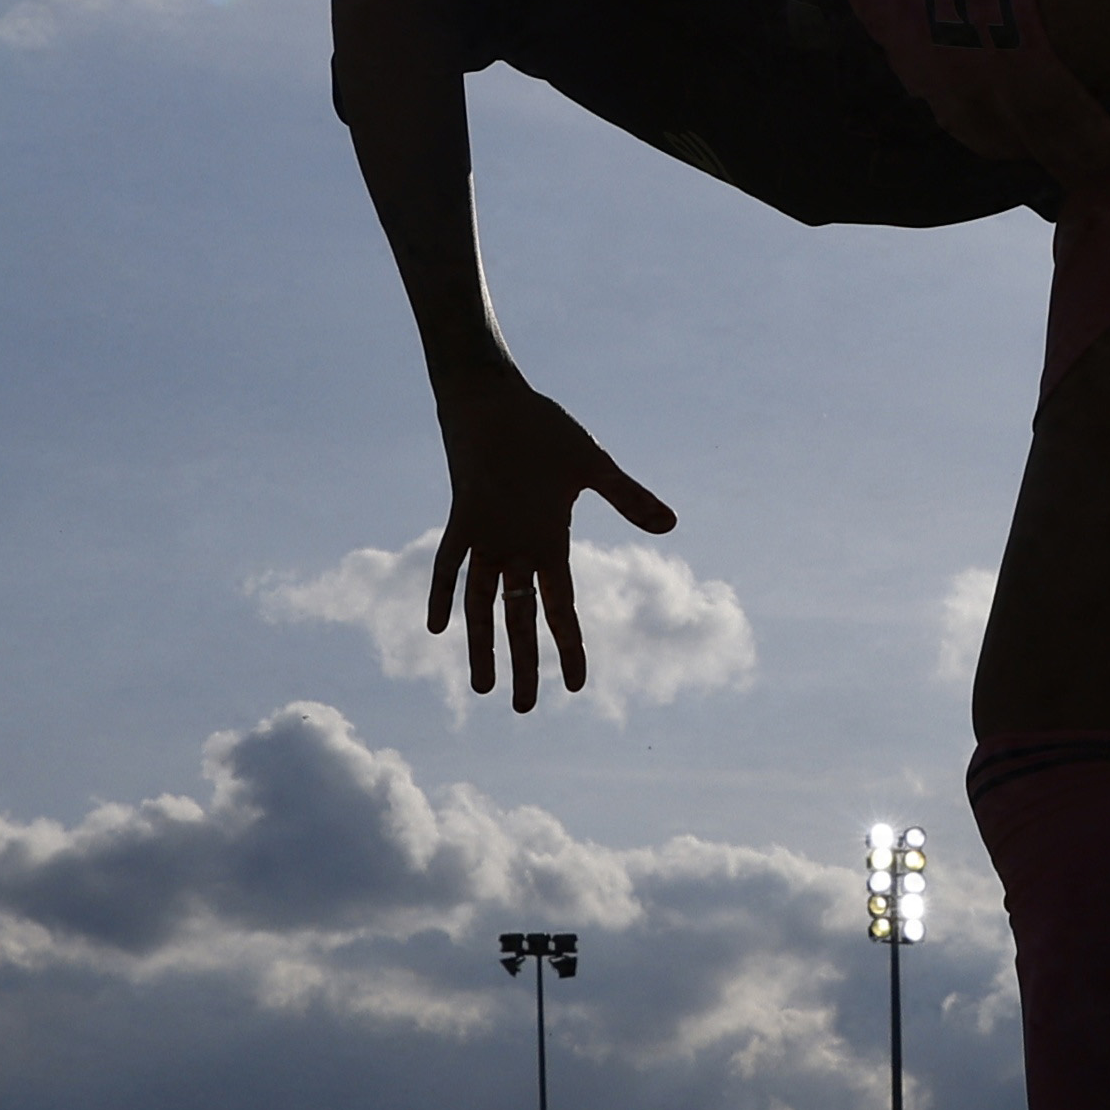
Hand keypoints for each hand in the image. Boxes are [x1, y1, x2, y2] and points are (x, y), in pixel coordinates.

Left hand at [423, 364, 683, 713]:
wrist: (494, 400)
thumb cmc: (543, 432)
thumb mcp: (592, 467)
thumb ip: (629, 498)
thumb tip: (671, 525)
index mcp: (549, 542)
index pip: (560, 607)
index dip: (567, 646)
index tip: (576, 686)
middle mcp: (517, 548)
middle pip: (519, 618)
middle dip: (523, 663)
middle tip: (523, 709)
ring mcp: (488, 535)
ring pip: (482, 602)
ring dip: (482, 645)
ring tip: (481, 688)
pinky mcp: (463, 515)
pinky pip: (448, 561)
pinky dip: (442, 590)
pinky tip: (438, 625)